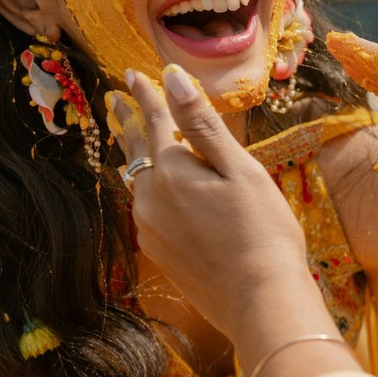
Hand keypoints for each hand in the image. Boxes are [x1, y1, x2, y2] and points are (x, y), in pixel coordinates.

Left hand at [115, 67, 316, 342]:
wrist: (259, 301)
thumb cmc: (262, 231)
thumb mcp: (239, 169)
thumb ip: (201, 124)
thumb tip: (171, 79)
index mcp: (171, 171)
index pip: (153, 120)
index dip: (145, 95)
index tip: (132, 75)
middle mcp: (149, 198)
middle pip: (137, 151)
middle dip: (128, 122)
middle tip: (115, 101)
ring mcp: (149, 228)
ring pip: (141, 181)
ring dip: (139, 157)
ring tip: (136, 141)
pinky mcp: (157, 252)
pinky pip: (148, 210)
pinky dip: (152, 190)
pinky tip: (159, 192)